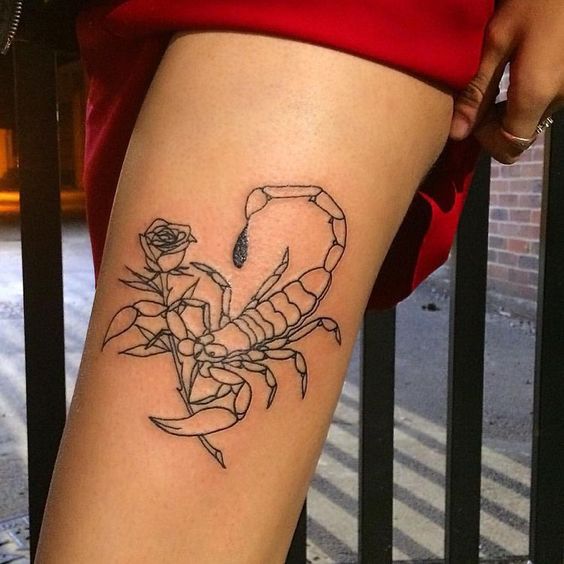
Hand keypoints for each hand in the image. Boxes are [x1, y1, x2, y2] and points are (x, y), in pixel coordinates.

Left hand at [449, 0, 563, 163]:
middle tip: (481, 93)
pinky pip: (547, 100)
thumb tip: (457, 133)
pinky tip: (521, 66)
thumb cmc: (534, 0)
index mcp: (538, 94)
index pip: (510, 146)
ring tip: (500, 75)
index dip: (486, 139)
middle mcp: (560, 99)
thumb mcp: (497, 41)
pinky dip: (528, 94)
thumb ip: (477, 91)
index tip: (474, 113)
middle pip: (522, 134)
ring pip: (534, 118)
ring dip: (512, 108)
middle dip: (496, 123)